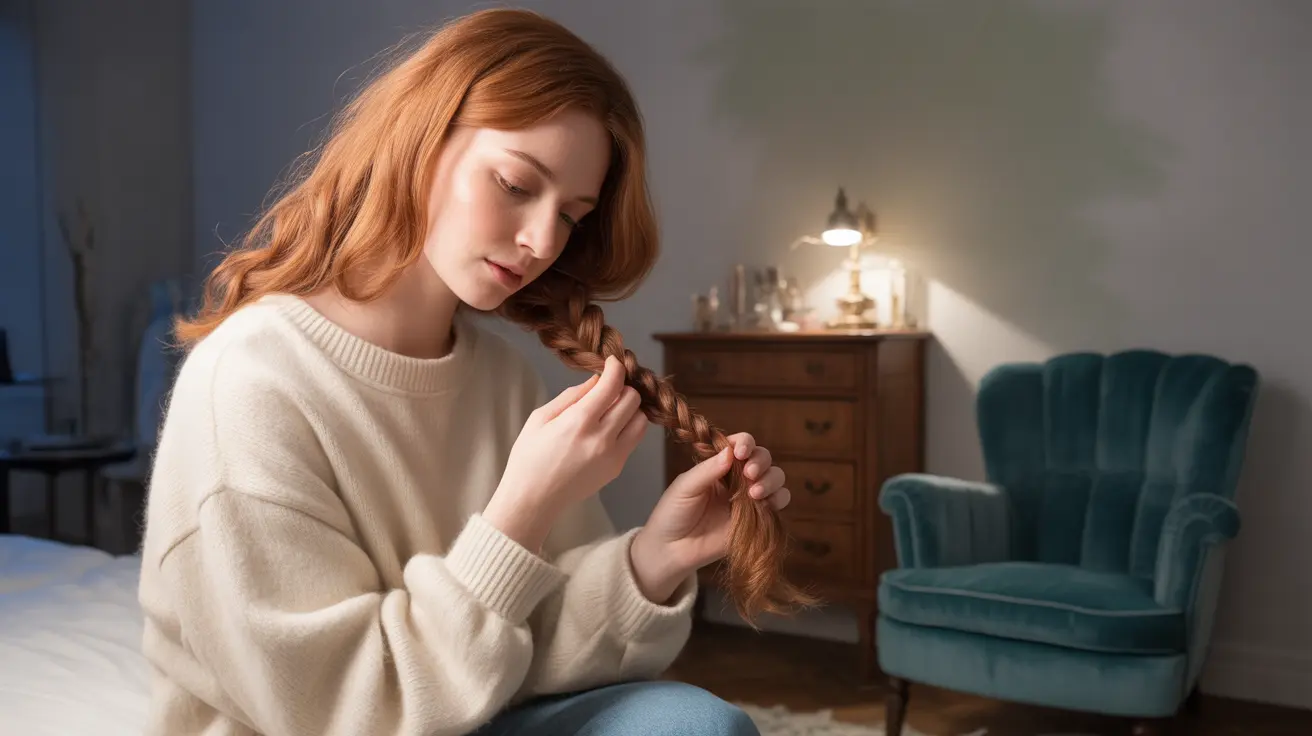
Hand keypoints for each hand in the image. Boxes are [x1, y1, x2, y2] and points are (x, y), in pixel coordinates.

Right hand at [484, 356, 646, 551]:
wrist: (533, 500)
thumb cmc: (530, 457)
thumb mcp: (541, 418)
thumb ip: (572, 396)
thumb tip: (596, 380)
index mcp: (578, 422)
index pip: (613, 385)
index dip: (616, 368)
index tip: (613, 362)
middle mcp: (601, 438)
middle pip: (633, 399)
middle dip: (623, 387)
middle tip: (609, 388)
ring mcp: (613, 456)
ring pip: (641, 419)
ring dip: (630, 408)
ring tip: (611, 409)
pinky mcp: (617, 468)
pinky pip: (634, 439)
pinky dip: (627, 427)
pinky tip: (608, 428)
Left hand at [630, 433, 789, 602]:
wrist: (672, 550)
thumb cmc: (673, 514)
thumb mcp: (685, 487)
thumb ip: (707, 470)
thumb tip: (729, 451)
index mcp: (718, 464)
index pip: (739, 445)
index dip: (745, 443)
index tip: (741, 452)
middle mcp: (737, 478)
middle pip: (762, 458)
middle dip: (761, 462)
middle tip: (750, 474)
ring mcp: (748, 498)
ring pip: (775, 478)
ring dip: (771, 480)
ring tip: (755, 493)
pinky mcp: (757, 519)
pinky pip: (778, 503)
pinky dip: (778, 499)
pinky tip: (766, 504)